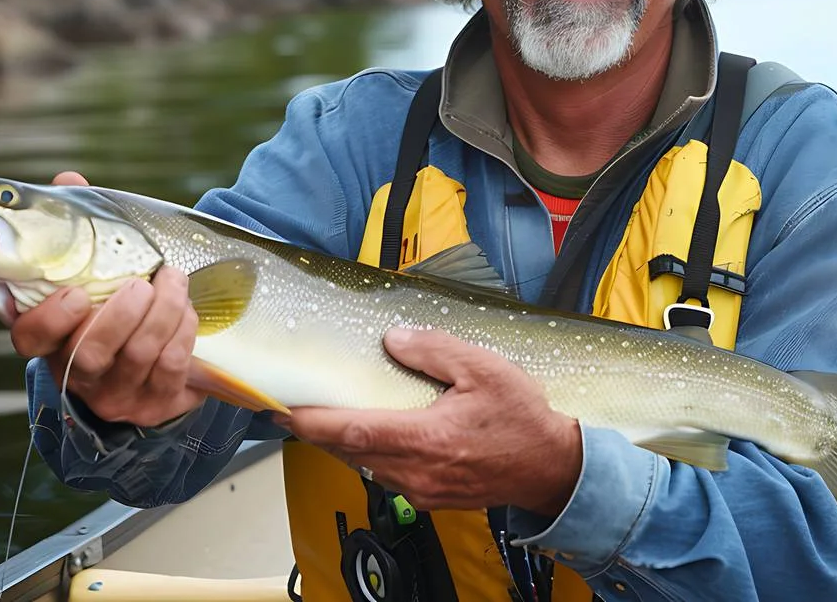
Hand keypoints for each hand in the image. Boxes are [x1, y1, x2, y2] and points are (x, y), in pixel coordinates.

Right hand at [9, 171, 208, 427]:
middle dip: (121, 316)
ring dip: (163, 312)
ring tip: (174, 280)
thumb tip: (69, 180)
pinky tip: (187, 309)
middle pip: (90, 354)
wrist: (152, 363)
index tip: (77, 293)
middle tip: (143, 284)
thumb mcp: (90, 270)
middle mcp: (78, 374)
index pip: (31, 339)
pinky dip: (183, 332)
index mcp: (50, 340)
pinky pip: (171, 367)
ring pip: (138, 357)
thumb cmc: (112, 305)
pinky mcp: (156, 402)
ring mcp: (117, 394)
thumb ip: (77, 226)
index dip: (51, 320)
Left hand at [278, 328, 582, 515]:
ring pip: (365, 466)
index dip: (311, 421)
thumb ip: (434, 351)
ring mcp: (422, 489)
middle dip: (318, 430)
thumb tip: (395, 339)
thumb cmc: (523, 420)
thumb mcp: (483, 369)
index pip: (351, 431)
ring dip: (343, 443)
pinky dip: (369, 455)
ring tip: (329, 417)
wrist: (553, 467)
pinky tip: (372, 435)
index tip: (283, 409)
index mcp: (425, 438)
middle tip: (294, 407)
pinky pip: (386, 476)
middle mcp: (417, 471)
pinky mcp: (430, 498)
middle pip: (349, 451)